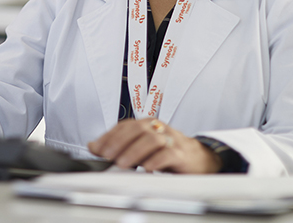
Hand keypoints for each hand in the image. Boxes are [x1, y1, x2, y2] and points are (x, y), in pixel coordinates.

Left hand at [87, 118, 221, 173]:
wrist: (199, 158)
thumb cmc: (168, 151)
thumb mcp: (141, 146)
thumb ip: (119, 144)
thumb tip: (93, 146)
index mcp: (147, 124)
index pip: (125, 126)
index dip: (109, 136)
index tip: (97, 148)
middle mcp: (158, 128)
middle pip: (137, 129)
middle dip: (119, 142)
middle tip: (107, 156)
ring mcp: (171, 140)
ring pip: (151, 139)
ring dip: (134, 152)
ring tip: (122, 164)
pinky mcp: (182, 154)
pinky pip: (168, 154)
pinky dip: (156, 161)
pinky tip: (146, 168)